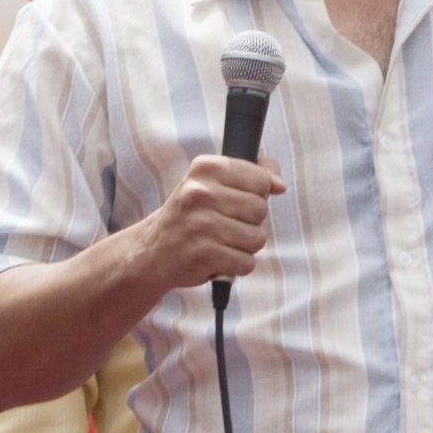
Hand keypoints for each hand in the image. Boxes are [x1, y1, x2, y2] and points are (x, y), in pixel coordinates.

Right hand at [132, 153, 281, 296]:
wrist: (153, 250)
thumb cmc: (191, 215)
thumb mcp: (212, 183)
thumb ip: (252, 174)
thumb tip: (279, 185)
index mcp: (205, 168)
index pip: (261, 179)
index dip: (257, 194)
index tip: (237, 201)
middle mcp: (200, 193)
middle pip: (260, 209)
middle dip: (250, 222)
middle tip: (225, 224)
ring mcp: (201, 224)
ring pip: (257, 238)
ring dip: (245, 246)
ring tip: (222, 242)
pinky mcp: (204, 254)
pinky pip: (246, 262)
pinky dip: (237, 265)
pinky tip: (219, 258)